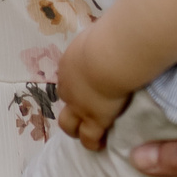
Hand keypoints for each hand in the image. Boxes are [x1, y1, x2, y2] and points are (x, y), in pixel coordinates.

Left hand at [53, 24, 130, 149]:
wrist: (107, 58)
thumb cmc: (106, 38)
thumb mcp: (98, 34)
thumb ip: (101, 38)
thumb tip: (112, 30)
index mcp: (70, 65)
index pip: (69, 78)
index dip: (77, 85)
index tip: (88, 88)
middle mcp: (69, 87)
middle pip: (64, 101)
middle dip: (71, 107)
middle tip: (83, 113)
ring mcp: (79, 106)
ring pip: (69, 125)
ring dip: (75, 129)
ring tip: (86, 134)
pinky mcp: (93, 120)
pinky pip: (89, 137)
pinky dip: (94, 142)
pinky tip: (101, 145)